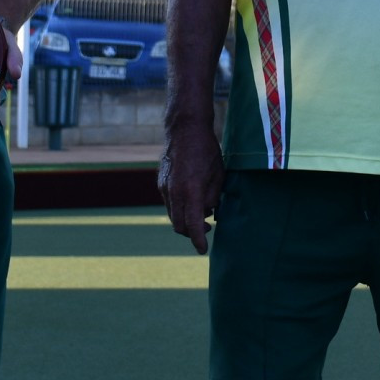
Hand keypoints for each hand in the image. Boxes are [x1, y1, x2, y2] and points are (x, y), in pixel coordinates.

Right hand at [159, 121, 224, 254]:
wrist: (185, 129)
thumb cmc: (207, 151)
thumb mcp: (218, 175)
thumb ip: (212, 197)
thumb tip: (207, 213)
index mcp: (190, 190)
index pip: (193, 225)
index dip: (198, 241)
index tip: (202, 250)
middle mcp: (174, 192)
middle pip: (179, 225)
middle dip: (192, 233)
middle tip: (207, 230)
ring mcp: (164, 188)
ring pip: (173, 215)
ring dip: (185, 220)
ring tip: (202, 213)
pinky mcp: (161, 183)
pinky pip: (170, 204)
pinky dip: (180, 209)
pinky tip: (191, 201)